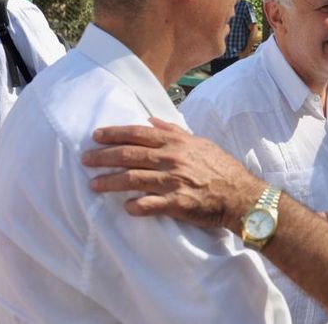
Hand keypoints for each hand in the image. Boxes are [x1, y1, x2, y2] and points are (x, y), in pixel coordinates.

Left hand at [82, 117, 263, 230]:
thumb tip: (151, 120)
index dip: (114, 134)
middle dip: (103, 157)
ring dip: (109, 182)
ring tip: (94, 185)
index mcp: (176, 143)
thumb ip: (174, 131)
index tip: (95, 136)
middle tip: (85, 159)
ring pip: (132, 179)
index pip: (138, 134)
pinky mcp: (177, 203)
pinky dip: (134, 206)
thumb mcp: (200, 142)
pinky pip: (149, 204)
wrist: (242, 195)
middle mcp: (172, 159)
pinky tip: (125, 207)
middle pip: (129, 155)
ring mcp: (173, 181)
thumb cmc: (221, 168)